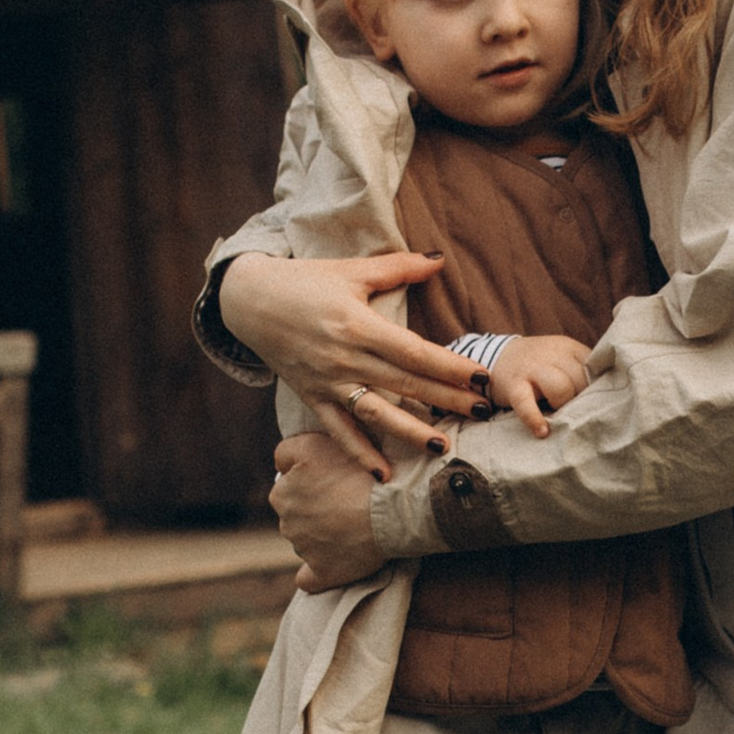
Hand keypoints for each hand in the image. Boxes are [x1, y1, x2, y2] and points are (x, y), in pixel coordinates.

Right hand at [218, 248, 489, 475]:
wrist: (249, 301)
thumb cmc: (305, 281)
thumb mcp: (351, 270)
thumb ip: (398, 268)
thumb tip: (439, 259)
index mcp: (358, 325)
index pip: (414, 351)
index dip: (449, 366)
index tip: (481, 378)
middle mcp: (344, 358)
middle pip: (404, 383)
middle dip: (446, 400)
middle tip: (484, 413)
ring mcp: (327, 382)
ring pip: (376, 412)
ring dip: (410, 431)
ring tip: (442, 446)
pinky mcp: (312, 397)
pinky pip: (339, 430)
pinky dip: (359, 453)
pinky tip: (384, 473)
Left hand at [272, 430, 391, 587]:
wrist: (391, 509)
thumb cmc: (358, 471)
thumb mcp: (315, 444)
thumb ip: (288, 450)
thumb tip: (280, 465)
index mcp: (282, 492)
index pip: (286, 481)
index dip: (310, 476)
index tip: (333, 476)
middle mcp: (287, 521)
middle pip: (296, 511)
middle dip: (313, 506)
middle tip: (345, 498)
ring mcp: (305, 549)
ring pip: (305, 539)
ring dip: (321, 534)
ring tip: (353, 524)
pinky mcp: (323, 572)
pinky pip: (309, 579)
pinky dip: (315, 574)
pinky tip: (328, 565)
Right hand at [483, 335, 592, 436]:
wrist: (498, 356)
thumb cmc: (540, 365)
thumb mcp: (563, 360)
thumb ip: (582, 372)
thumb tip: (608, 398)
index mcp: (569, 348)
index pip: (594, 369)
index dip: (597, 389)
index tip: (597, 402)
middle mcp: (553, 354)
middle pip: (579, 379)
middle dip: (580, 399)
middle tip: (576, 410)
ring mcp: (531, 368)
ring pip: (560, 388)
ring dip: (563, 405)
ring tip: (558, 414)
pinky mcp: (513, 385)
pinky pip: (526, 403)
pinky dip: (535, 419)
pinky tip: (542, 432)